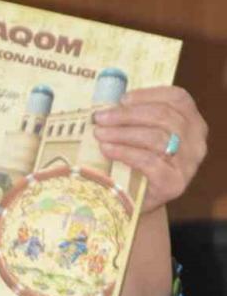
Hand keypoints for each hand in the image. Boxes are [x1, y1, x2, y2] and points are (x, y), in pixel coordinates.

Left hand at [93, 86, 207, 213]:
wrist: (136, 201)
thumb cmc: (136, 164)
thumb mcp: (141, 136)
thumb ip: (135, 118)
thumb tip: (108, 103)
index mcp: (192, 122)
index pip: (177, 98)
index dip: (149, 94)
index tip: (122, 98)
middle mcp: (196, 142)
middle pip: (163, 117)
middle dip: (127, 115)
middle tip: (100, 118)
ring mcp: (188, 164)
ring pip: (155, 138)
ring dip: (122, 133)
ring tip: (99, 134)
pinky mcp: (174, 183)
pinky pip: (149, 161)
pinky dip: (124, 152)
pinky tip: (107, 149)